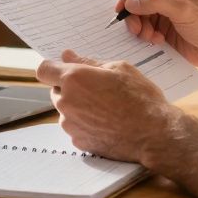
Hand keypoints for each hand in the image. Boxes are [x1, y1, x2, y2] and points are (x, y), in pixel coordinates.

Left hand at [35, 50, 177, 162]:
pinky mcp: (78, 142)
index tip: (63, 69)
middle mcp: (66, 102)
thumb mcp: (119, 68)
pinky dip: (85, 124)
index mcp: (74, 79)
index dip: (53, 68)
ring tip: (105, 108)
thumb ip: (88, 62)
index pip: (43, 70)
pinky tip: (106, 122)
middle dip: (70, 88)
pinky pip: (75, 128)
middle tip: (96, 88)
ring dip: (78, 107)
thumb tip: (67, 56)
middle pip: (55, 91)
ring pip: (65, 110)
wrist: (154, 133)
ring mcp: (71, 125)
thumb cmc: (140, 97)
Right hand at [115, 0, 197, 68]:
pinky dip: (146, 36)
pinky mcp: (162, 28)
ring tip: (150, 37)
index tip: (121, 7)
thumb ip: (156, 2)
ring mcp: (163, 11)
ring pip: (138, 16)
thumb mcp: (183, 10)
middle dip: (134, 14)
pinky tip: (158, 41)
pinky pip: (144, 29)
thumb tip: (131, 2)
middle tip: (135, 29)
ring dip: (140, 28)